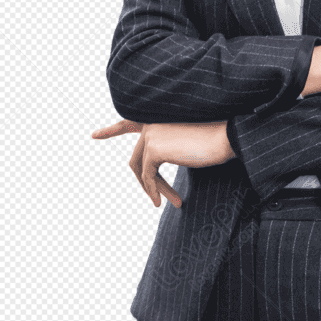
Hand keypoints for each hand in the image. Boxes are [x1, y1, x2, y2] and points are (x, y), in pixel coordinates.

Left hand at [91, 120, 235, 208]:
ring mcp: (151, 134)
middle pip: (136, 158)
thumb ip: (167, 148)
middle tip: (157, 200)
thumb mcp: (186, 144)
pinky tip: (162, 201)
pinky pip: (146, 175)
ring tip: (164, 203)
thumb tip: (150, 171)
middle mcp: (150, 122)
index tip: (94, 135)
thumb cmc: (213, 142)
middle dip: (145, 181)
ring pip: (140, 168)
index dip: (112, 130)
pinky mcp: (154, 148)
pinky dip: (153, 190)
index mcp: (158, 117)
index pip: (129, 123)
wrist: (226, 136)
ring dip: (151, 188)